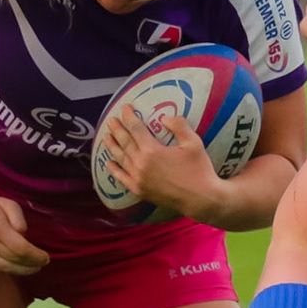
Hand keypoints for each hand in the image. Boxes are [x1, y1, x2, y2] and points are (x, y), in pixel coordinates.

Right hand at [0, 193, 49, 273]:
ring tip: (34, 268)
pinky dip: (9, 268)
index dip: (36, 256)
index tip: (46, 258)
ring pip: (5, 268)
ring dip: (22, 270)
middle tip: (42, 264)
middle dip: (31, 265)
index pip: (21, 249)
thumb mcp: (12, 206)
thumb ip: (21, 223)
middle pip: (14, 260)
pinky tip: (18, 265)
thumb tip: (25, 240)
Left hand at [100, 106, 221, 221]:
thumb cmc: (199, 169)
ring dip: (112, 146)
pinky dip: (114, 170)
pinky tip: (109, 163)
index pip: (135, 129)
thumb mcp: (193, 142)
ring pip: (121, 158)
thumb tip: (164, 118)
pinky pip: (122, 178)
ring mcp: (138, 178)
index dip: (129, 117)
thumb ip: (179, 126)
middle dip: (117, 129)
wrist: (200, 199)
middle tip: (111, 121)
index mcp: (152, 150)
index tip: (125, 108)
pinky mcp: (139, 190)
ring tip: (106, 137)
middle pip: (124, 142)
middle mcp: (140, 164)